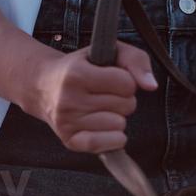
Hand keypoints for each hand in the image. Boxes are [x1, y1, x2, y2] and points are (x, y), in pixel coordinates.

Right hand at [26, 39, 158, 152]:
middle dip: (123, 98)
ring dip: (117, 116)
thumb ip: (136, 60)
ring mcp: (67, 122)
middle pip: (125, 105)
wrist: (44, 84)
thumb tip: (152, 86)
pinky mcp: (69, 140)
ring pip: (119, 125)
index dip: (127, 80)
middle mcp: (69, 99)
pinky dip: (114, 137)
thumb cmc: (82, 65)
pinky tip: (106, 124)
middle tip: (107, 91)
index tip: (115, 77)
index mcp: (77, 74)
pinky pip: (104, 145)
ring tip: (102, 105)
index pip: (126, 84)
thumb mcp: (107, 51)